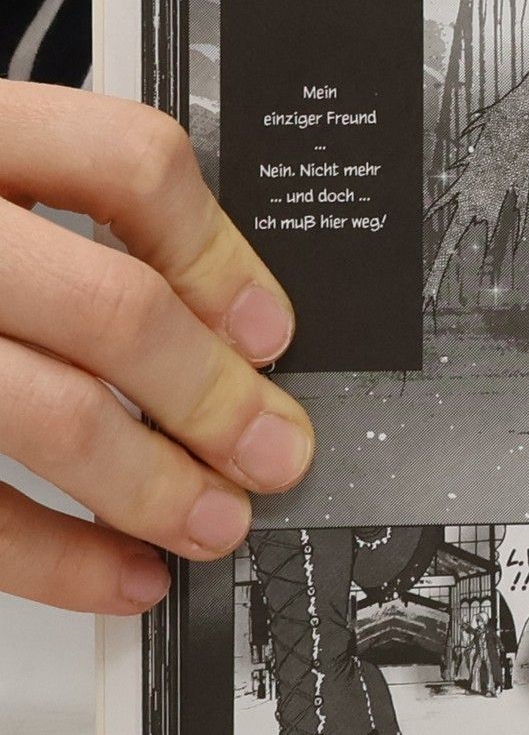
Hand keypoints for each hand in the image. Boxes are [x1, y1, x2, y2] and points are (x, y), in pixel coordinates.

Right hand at [0, 84, 311, 613]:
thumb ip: (74, 228)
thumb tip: (227, 332)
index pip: (130, 163)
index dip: (219, 256)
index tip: (268, 330)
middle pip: (113, 306)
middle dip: (215, 399)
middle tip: (272, 452)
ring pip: (52, 412)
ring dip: (154, 488)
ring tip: (212, 521)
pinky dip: (61, 558)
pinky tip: (121, 571)